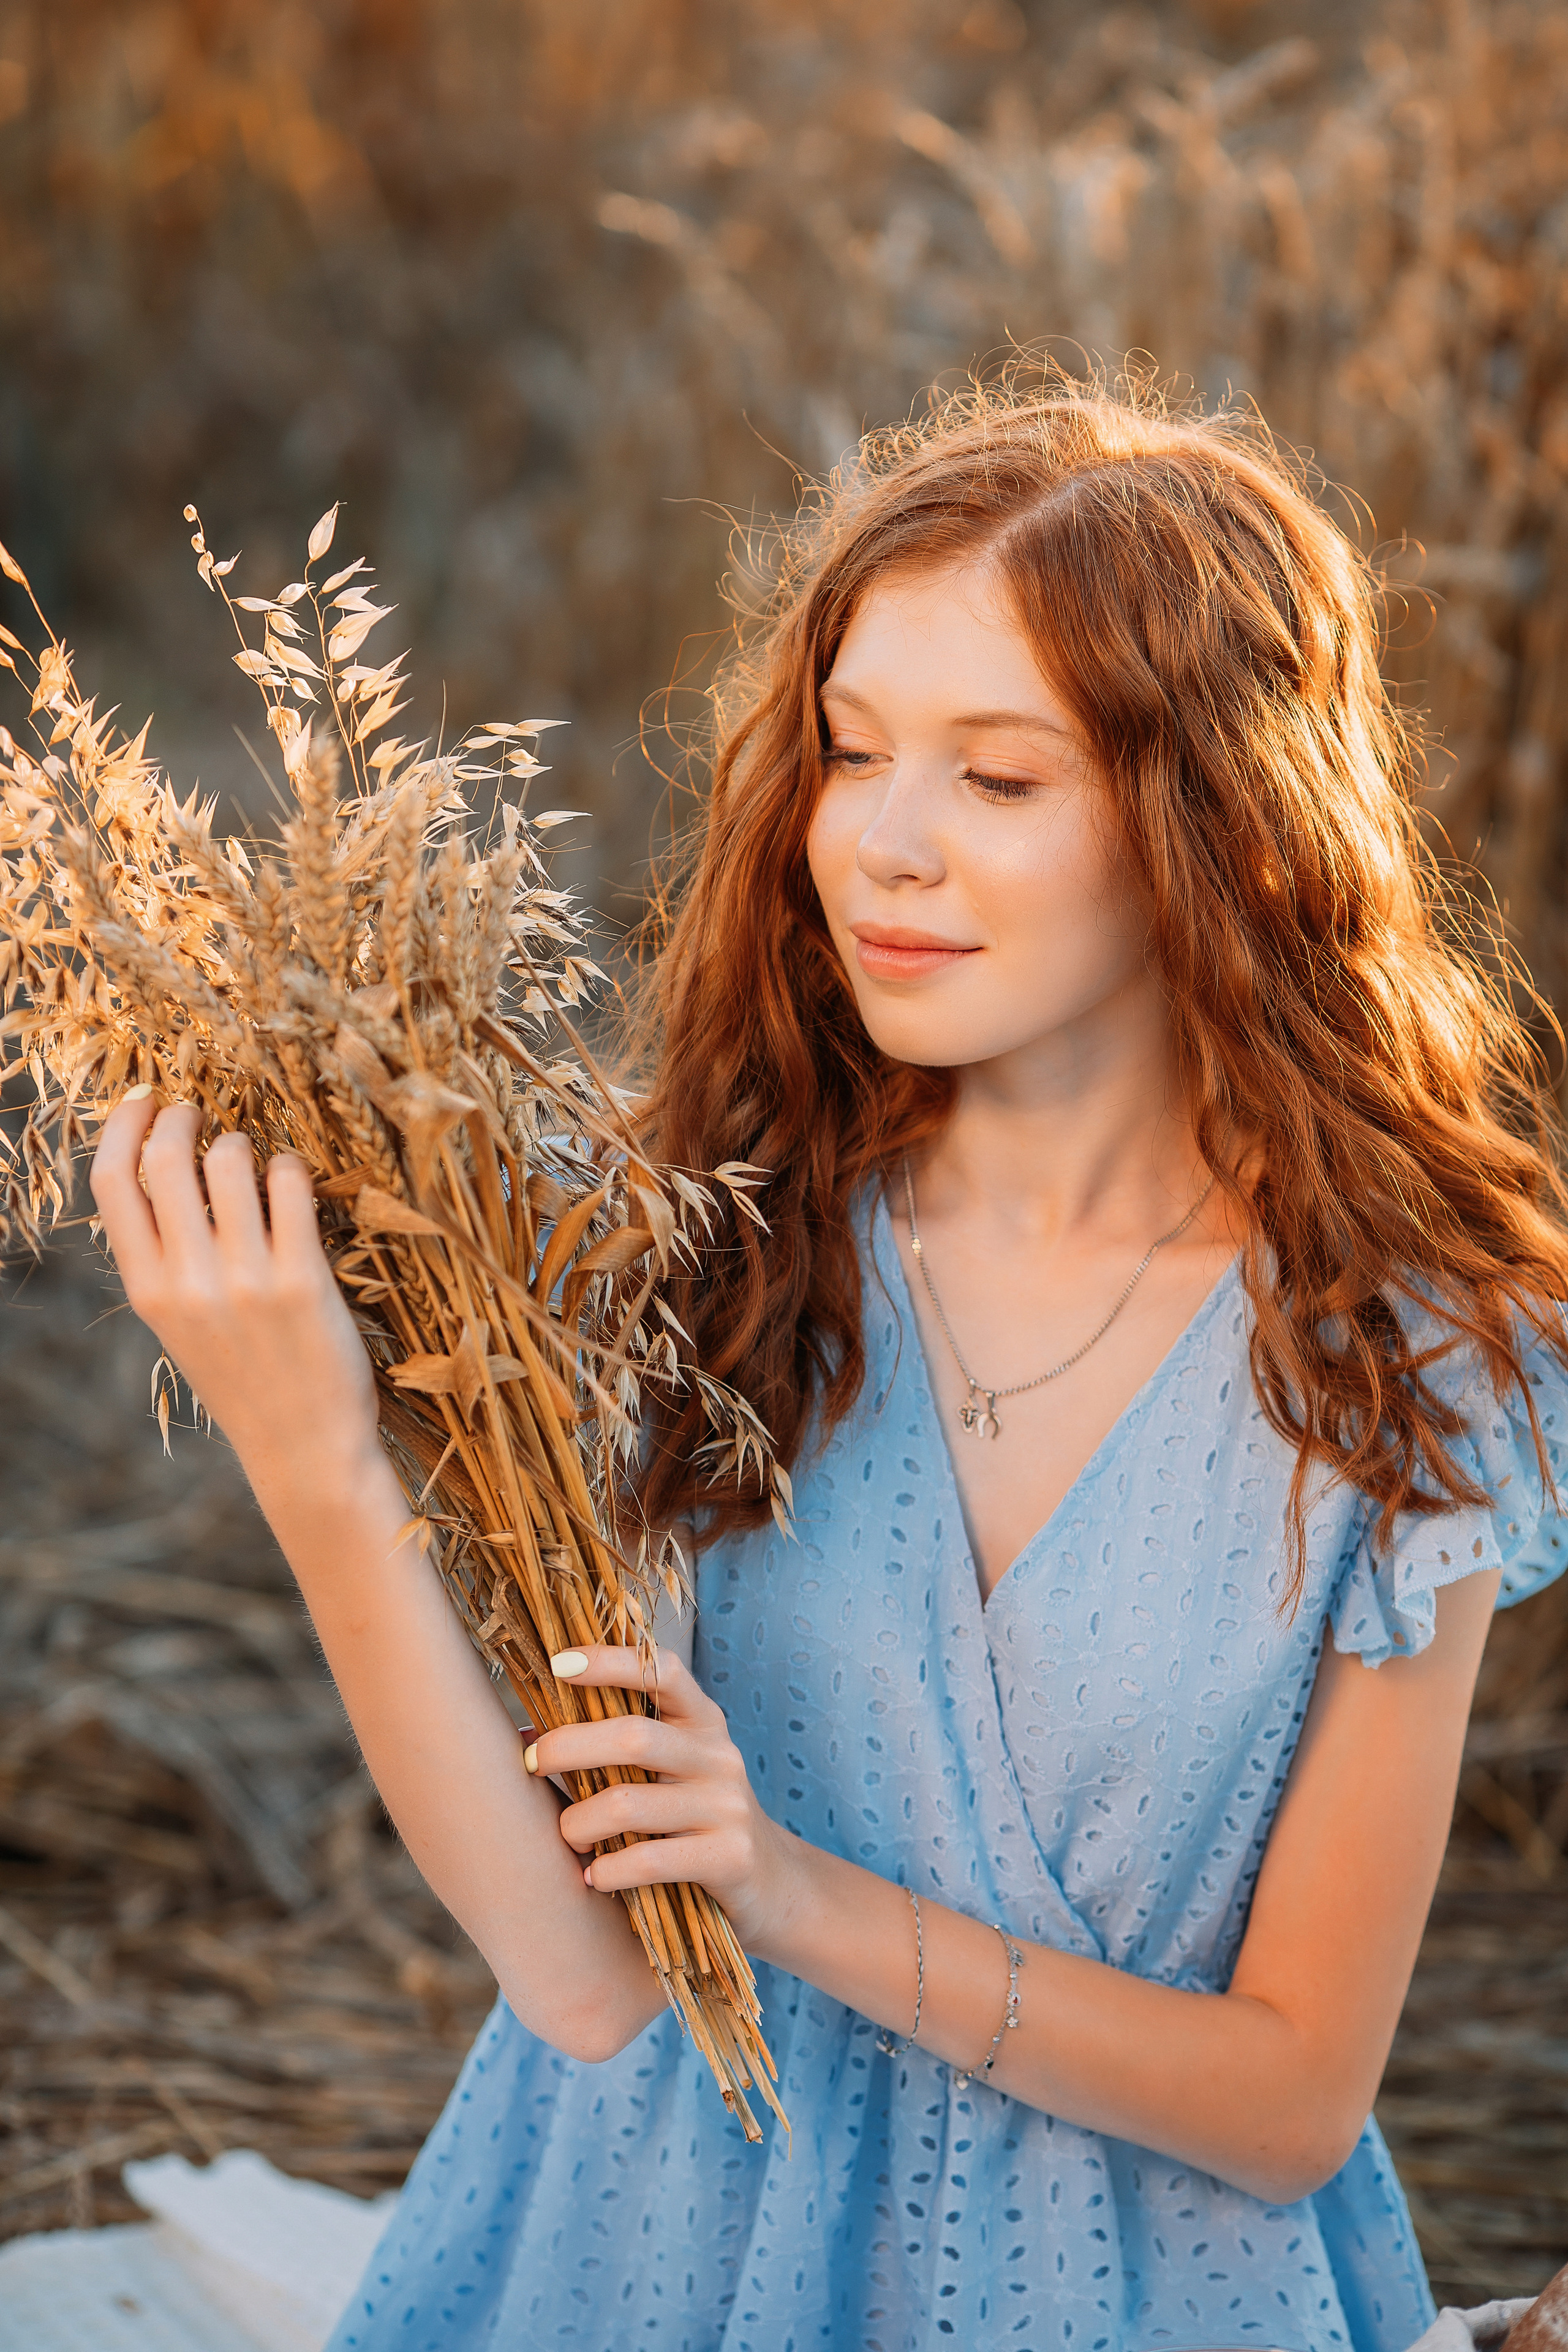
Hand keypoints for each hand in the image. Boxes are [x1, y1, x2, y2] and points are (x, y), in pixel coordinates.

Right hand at [89, 1091, 379, 1490]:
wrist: (303, 1449)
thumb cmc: (246, 1378)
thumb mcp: (181, 1325)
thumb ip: (167, 1260)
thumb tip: (165, 1174)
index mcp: (147, 1291)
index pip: (111, 1182)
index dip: (123, 1126)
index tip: (143, 1099)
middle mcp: (188, 1282)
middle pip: (164, 1158)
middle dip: (182, 1116)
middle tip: (201, 1112)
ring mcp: (246, 1280)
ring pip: (229, 1161)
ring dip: (242, 1142)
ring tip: (255, 1159)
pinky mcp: (303, 1280)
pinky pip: (290, 1186)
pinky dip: (290, 1168)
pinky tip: (294, 1182)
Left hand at [525, 1645, 801, 1952]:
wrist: (771, 1883)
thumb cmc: (694, 1818)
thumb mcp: (670, 1771)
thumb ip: (614, 1749)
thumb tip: (525, 1736)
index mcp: (702, 1721)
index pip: (661, 1671)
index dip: (610, 1661)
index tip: (558, 1663)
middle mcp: (718, 1755)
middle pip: (634, 1736)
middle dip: (570, 1747)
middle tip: (532, 1764)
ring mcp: (727, 1806)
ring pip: (630, 1803)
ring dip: (580, 1822)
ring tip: (567, 1836)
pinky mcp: (728, 1857)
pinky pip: (650, 1859)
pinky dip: (609, 1870)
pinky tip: (593, 1877)